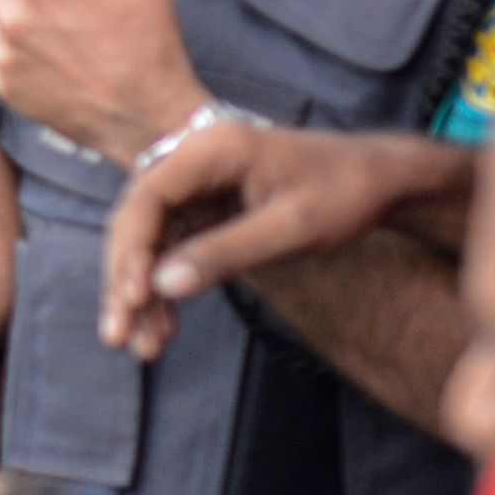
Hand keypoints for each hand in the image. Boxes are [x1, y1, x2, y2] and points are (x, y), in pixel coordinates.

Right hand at [101, 124, 478, 360]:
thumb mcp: (292, 228)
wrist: (377, 179)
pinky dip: (165, 288)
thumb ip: (227, 254)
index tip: (133, 298)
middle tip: (118, 334)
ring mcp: (197, 184)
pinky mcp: (205, 208)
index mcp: (213, 149)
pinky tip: (162, 326)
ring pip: (148, 241)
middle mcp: (194, 159)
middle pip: (136, 222)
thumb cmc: (343, 193)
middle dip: (124, 280)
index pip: (148, 198)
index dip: (131, 250)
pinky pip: (170, 248)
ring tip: (142, 345)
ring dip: (140, 293)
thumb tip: (163, 286)